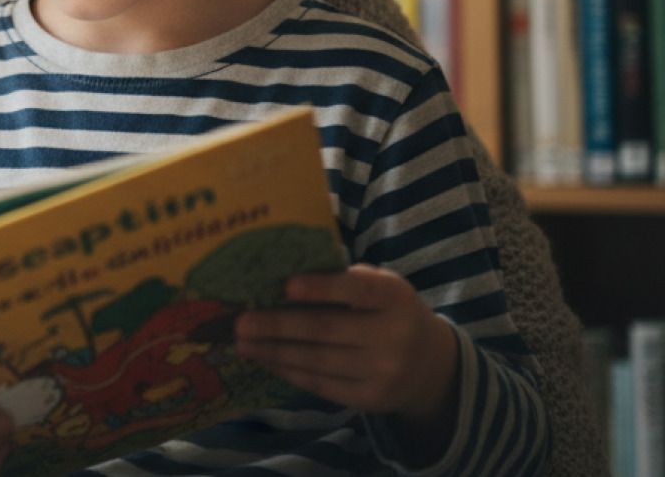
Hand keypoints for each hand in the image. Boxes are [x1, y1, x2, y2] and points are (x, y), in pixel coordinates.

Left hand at [234, 264, 460, 445]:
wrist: (431, 365)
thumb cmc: (389, 313)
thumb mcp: (382, 288)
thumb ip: (346, 279)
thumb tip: (283, 273)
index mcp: (395, 297)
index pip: (358, 290)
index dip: (323, 288)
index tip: (287, 285)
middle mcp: (394, 335)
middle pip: (326, 329)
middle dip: (277, 325)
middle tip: (240, 322)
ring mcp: (384, 371)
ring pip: (317, 361)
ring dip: (273, 351)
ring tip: (242, 343)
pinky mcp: (371, 398)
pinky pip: (320, 385)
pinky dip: (288, 372)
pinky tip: (265, 360)